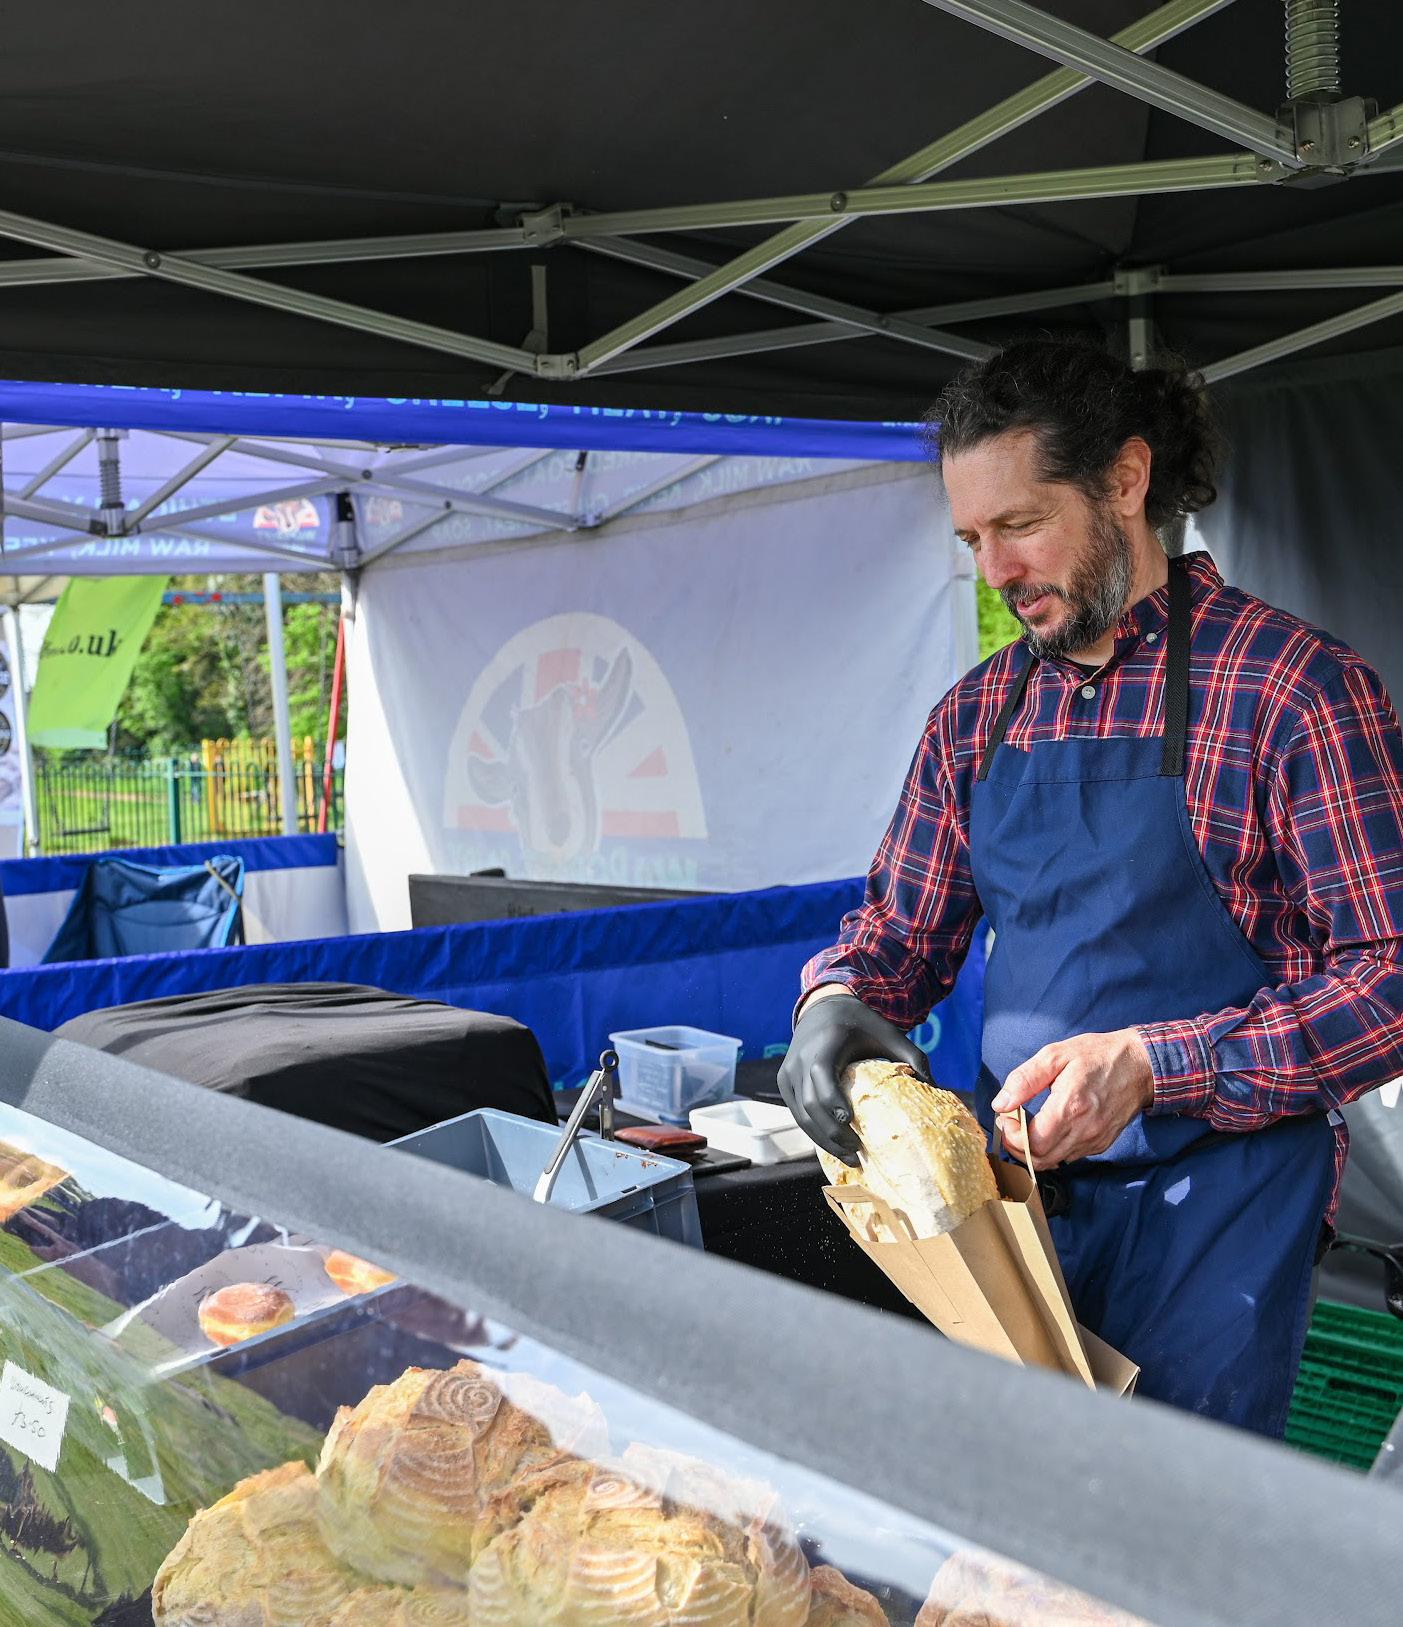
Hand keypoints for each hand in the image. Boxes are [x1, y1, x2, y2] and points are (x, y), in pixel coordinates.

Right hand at [778, 990, 931, 1164]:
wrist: (823, 1008)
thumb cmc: (860, 1024)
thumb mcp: (888, 1033)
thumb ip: (912, 1057)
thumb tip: (936, 1088)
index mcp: (823, 1045)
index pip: (822, 1078)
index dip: (833, 1103)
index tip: (852, 1123)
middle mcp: (799, 1060)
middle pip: (811, 1106)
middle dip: (832, 1133)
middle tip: (857, 1151)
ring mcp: (788, 1073)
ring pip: (801, 1116)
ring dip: (823, 1140)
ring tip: (849, 1156)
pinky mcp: (784, 1083)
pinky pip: (797, 1114)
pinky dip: (814, 1132)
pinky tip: (834, 1145)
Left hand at [991, 1028, 1153, 1166]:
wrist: (1139, 1065)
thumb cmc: (1096, 1055)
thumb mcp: (1055, 1055)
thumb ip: (1024, 1080)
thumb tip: (1000, 1104)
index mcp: (1070, 1106)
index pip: (1033, 1143)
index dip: (1012, 1136)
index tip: (1007, 1118)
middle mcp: (1085, 1130)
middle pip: (1040, 1160)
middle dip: (1017, 1146)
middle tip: (1011, 1124)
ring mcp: (1095, 1140)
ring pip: (1054, 1162)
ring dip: (1034, 1150)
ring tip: (1027, 1126)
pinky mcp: (1101, 1144)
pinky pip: (1069, 1157)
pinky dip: (1053, 1149)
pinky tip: (1048, 1129)